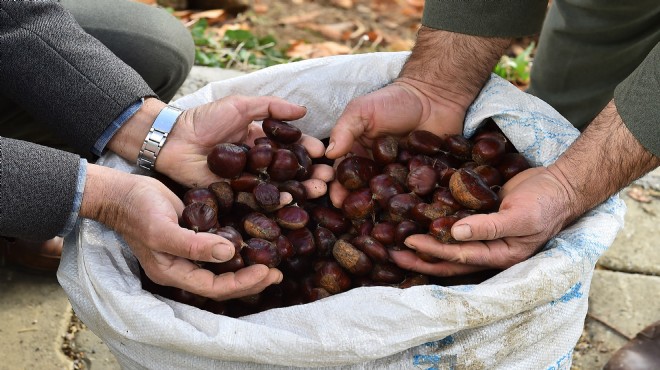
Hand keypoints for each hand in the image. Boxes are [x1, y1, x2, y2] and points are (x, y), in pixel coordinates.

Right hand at [80, 164, 281, 299]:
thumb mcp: (163, 229)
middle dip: (251, 280)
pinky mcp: (193, 235)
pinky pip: (219, 249)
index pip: (215, 287)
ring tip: (272, 264)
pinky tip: (255, 244)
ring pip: (222, 269)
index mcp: (174, 272)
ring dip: (247, 268)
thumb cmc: (137, 209)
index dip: (242, 282)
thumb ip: (194, 245)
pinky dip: (238, 250)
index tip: (268, 271)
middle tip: (278, 272)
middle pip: (222, 283)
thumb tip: (230, 253)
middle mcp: (183, 267)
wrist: (121, 191)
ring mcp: (188, 253)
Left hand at [156, 95, 331, 198]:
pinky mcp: (236, 195)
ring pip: (280, 186)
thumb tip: (302, 111)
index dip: (308, 149)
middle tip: (328, 176)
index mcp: (260, 140)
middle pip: (290, 170)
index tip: (324, 152)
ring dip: (302, 188)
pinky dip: (276, 200)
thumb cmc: (204, 119)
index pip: (290, 146)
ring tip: (319, 189)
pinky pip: (259, 199)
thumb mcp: (241, 105)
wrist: (174, 140)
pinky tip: (293, 199)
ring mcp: (248, 180)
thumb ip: (271, 107)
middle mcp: (258, 162)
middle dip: (311, 173)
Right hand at [325, 28, 509, 208]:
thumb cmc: (394, 101)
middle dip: (359, 206)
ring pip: (390, 199)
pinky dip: (413, 206)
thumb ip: (345, 130)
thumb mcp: (362, 111)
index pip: (345, 175)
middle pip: (366, 193)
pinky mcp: (424, 181)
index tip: (336, 200)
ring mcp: (401, 178)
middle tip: (355, 219)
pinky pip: (417, 196)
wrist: (436, 95)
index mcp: (359, 155)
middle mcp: (378, 170)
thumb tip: (328, 154)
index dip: (338, 188)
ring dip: (384, 211)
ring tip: (380, 222)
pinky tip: (408, 217)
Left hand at [389, 167, 573, 275]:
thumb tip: (454, 233)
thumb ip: (488, 227)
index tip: (409, 243)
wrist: (559, 185)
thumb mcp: (521, 217)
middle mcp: (488, 251)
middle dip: (420, 259)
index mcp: (499, 257)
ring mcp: (483, 237)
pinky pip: (455, 227)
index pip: (459, 256)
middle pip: (448, 260)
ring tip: (397, 241)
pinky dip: (436, 225)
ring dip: (424, 245)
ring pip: (448, 246)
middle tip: (392, 254)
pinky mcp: (480, 219)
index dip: (432, 251)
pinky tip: (418, 219)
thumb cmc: (545, 203)